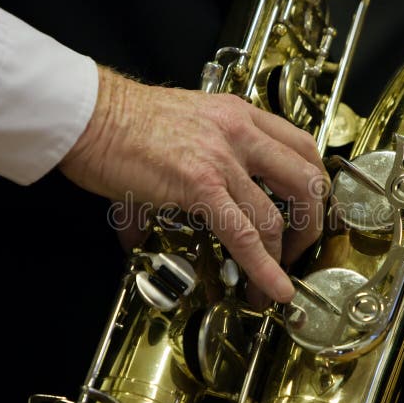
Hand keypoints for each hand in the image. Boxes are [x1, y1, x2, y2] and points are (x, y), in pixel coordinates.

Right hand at [60, 65, 327, 303]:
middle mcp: (240, 133)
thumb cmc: (122, 120)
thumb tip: (171, 211)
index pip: (302, 147)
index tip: (310, 211)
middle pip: (306, 180)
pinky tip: (271, 288)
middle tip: (299, 249)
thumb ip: (195, 162)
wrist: (88, 114)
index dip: (315, 186)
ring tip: (274, 280)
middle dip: (312, 224)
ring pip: (279, 215)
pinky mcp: (200, 186)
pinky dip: (264, 267)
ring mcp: (223, 159)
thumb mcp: (181, 127)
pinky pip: (244, 234)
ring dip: (283, 256)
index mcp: (239, 116)